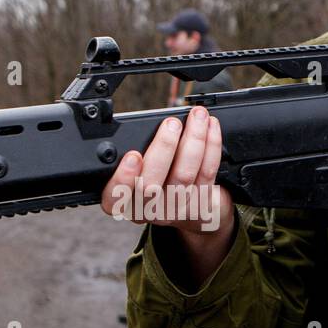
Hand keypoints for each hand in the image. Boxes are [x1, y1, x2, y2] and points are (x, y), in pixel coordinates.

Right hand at [100, 106, 232, 238]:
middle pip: (152, 185)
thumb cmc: (154, 176)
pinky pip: (207, 172)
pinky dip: (211, 145)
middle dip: (164, 148)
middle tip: (172, 123)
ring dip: (194, 140)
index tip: (133, 155)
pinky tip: (211, 127)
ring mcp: (175, 209)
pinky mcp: (200, 203)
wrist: (187, 206)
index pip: (115, 198)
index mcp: (125, 202)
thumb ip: (131, 154)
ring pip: (184, 175)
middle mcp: (148, 210)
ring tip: (198, 117)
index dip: (123, 177)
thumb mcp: (135, 170)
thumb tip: (145, 124)